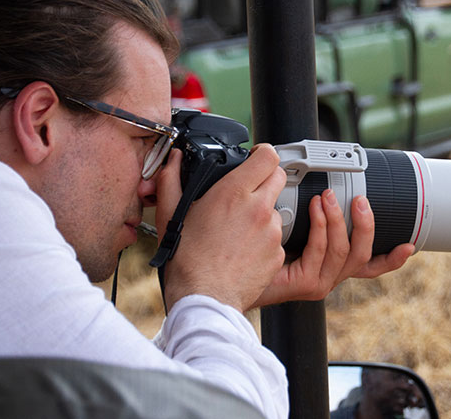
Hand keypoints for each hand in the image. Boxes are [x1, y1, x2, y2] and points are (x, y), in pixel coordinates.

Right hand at [154, 145, 286, 311]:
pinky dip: (265, 240)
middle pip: (280, 177)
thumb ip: (170, 179)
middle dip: (267, 179)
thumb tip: (174, 159)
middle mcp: (258, 208)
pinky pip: (277, 238)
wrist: (204, 297)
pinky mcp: (278, 253)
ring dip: (264, 212)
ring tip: (240, 229)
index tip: (256, 159)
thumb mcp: (171, 214)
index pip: (268, 157)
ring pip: (277, 209)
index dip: (263, 154)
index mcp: (234, 192)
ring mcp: (272, 232)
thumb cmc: (186, 258)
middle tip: (249, 191)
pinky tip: (245, 250)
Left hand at [250, 190, 413, 307]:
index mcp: (329, 265)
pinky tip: (314, 211)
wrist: (226, 278)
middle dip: (366, 225)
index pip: (369, 265)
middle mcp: (328, 276)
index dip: (391, 258)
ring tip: (327, 198)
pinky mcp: (305, 283)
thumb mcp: (288, 229)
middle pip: (363, 255)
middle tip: (360, 200)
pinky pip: (322, 253)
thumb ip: (307, 216)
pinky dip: (321, 228)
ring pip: (345, 252)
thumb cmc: (252, 252)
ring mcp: (318, 282)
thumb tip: (318, 187)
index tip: (409, 245)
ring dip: (338, 220)